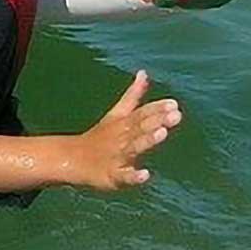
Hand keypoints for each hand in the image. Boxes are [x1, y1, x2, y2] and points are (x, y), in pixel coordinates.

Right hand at [72, 70, 181, 190]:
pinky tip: (145, 175)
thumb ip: (133, 94)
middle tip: (176, 115)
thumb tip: (144, 72)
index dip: (158, 108)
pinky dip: (133, 177)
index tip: (174, 104)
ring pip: (134, 147)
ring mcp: (118, 156)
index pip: (143, 113)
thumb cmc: (102, 136)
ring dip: (148, 140)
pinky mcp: (113, 175)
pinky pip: (124, 177)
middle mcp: (123, 137)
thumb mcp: (117, 113)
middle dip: (157, 121)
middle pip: (141, 127)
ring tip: (162, 133)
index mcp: (125, 122)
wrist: (74, 159)